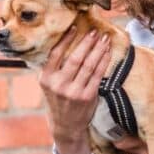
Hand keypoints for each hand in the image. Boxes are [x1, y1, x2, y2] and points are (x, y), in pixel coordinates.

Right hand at [39, 28, 110, 153]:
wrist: (66, 126)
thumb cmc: (58, 100)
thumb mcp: (49, 84)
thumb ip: (54, 67)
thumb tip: (65, 41)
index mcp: (46, 78)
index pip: (56, 54)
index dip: (66, 39)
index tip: (75, 27)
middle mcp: (58, 85)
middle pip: (75, 58)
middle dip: (87, 43)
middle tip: (95, 31)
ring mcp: (73, 91)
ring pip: (89, 65)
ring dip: (98, 50)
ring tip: (104, 39)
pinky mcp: (87, 97)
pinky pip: (98, 75)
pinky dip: (104, 62)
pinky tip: (107, 53)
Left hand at [114, 82, 153, 153]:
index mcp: (149, 142)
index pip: (119, 138)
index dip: (112, 127)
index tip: (111, 117)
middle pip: (118, 146)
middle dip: (115, 134)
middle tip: (114, 121)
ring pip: (124, 153)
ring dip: (122, 143)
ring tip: (123, 130)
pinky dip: (130, 150)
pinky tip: (134, 140)